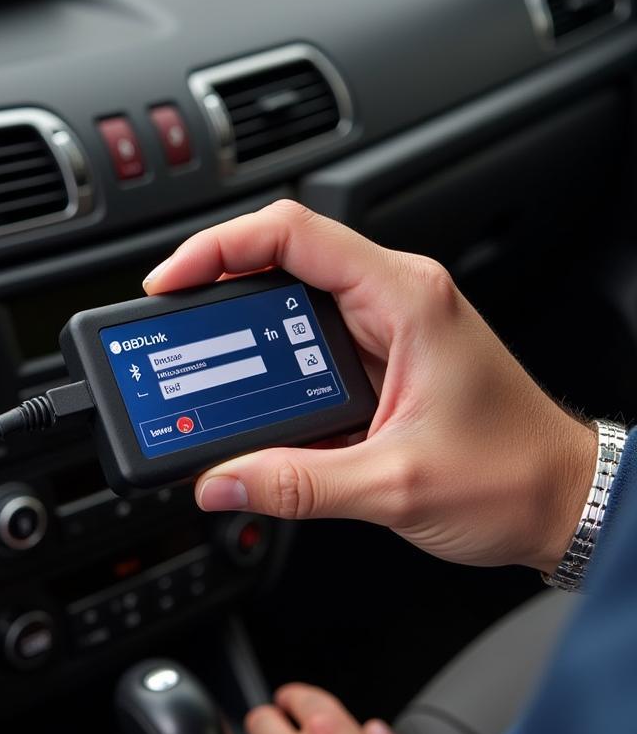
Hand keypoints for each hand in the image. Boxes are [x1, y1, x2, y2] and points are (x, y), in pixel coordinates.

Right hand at [143, 200, 595, 572]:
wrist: (564, 500)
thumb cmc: (514, 475)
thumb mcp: (394, 485)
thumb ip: (297, 484)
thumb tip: (221, 480)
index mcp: (405, 298)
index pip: (292, 233)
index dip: (218, 247)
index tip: (170, 282)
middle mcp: (395, 298)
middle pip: (282, 256)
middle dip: (216, 281)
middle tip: (169, 321)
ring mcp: (386, 325)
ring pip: (291, 296)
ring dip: (240, 319)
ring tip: (194, 351)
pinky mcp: (380, 356)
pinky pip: (306, 337)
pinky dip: (266, 355)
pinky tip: (243, 385)